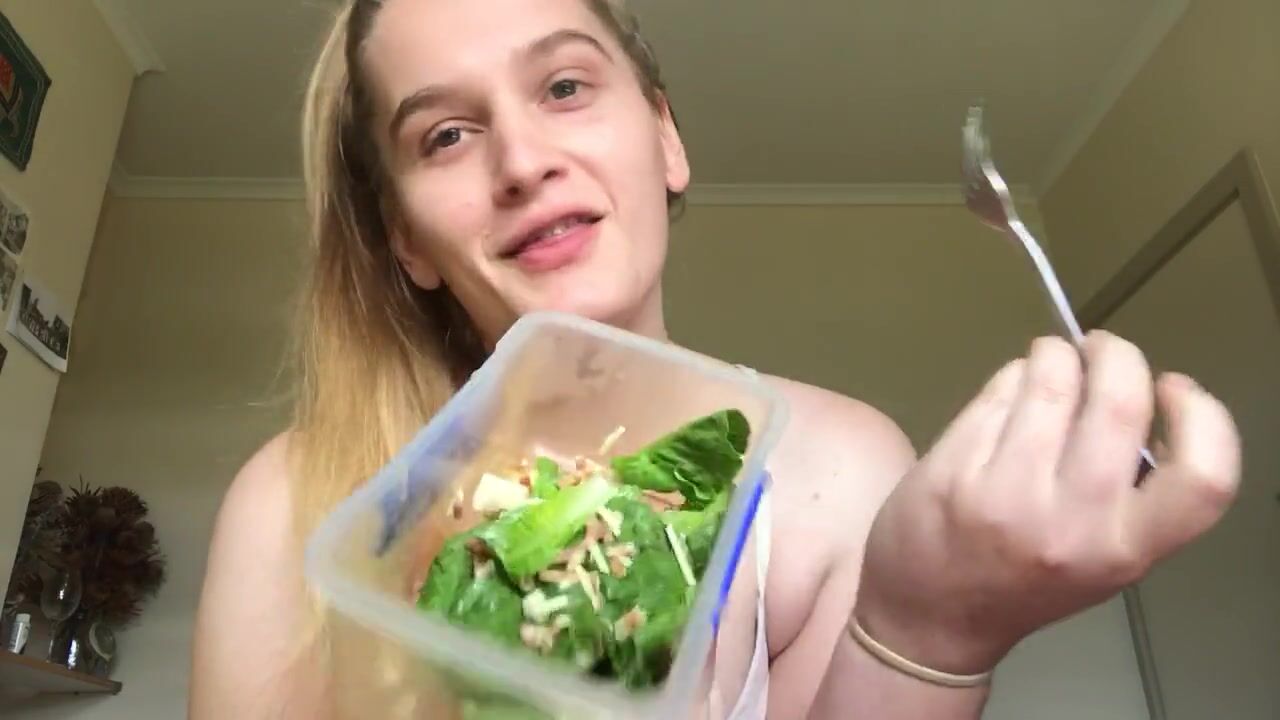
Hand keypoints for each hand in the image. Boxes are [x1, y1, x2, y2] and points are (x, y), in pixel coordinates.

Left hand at [854, 331, 1240, 674]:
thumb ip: (1133, 490)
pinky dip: (1011, 378)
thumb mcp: (1104, 556)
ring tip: (1051, 360)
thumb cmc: (1028, 578)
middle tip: (1101, 348)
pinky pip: (996, 394)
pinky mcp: (951, 470)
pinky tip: (1011, 390)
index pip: (1204, 477)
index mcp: (1125, 550)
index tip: (1173, 390)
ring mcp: (1004, 494)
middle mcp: (1071, 523)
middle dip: (1116, 355)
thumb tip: (1142, 395)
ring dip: (1055, 355)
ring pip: (1050, 382)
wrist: (933, 616)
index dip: (1204, 418)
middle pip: (1119, 403)